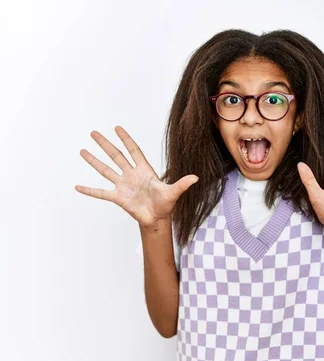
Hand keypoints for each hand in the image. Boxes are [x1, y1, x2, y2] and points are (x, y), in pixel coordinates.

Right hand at [74, 126, 198, 227]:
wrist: (157, 219)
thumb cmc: (165, 204)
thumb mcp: (174, 193)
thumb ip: (182, 184)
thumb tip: (196, 177)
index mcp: (144, 170)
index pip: (133, 150)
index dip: (126, 139)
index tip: (117, 128)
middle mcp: (131, 175)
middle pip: (116, 156)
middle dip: (105, 144)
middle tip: (93, 133)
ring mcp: (123, 185)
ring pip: (106, 170)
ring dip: (94, 161)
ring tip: (82, 151)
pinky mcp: (118, 198)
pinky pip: (101, 193)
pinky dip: (89, 190)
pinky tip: (78, 186)